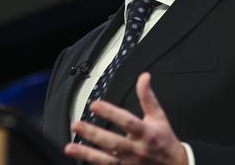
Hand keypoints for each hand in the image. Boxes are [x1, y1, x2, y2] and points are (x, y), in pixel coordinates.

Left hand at [64, 72, 187, 164]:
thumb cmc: (164, 141)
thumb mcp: (159, 117)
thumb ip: (148, 98)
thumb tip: (144, 77)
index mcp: (146, 133)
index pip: (127, 122)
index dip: (111, 112)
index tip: (95, 104)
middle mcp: (137, 150)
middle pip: (113, 143)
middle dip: (94, 134)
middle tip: (77, 125)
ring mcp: (130, 164)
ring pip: (106, 161)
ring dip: (87, 154)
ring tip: (70, 148)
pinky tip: (79, 161)